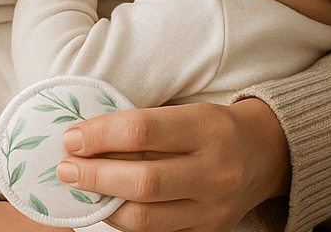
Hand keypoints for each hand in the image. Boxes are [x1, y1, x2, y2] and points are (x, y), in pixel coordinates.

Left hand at [55, 98, 290, 231]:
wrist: (264, 154)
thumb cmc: (211, 125)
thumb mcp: (184, 111)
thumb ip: (141, 126)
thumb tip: (85, 137)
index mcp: (205, 127)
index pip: (141, 130)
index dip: (99, 135)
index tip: (70, 137)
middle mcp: (214, 171)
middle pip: (143, 180)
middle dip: (95, 176)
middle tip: (65, 168)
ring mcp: (213, 208)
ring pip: (148, 217)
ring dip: (105, 204)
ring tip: (80, 188)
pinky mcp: (209, 231)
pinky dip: (126, 220)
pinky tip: (107, 206)